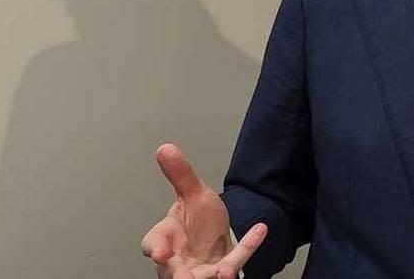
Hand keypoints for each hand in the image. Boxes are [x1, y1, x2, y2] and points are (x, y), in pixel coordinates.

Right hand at [141, 143, 266, 278]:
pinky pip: (235, 260)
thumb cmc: (196, 220)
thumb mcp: (191, 193)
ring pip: (203, 277)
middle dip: (180, 275)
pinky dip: (247, 247)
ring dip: (212, 276)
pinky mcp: (222, 268)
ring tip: (224, 274)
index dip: (156, 248)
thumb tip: (166, 148)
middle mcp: (179, 259)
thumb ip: (180, 174)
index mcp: (166, 238)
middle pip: (175, 271)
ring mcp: (200, 268)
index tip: (159, 252)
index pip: (154, 244)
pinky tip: (259, 230)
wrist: (216, 233)